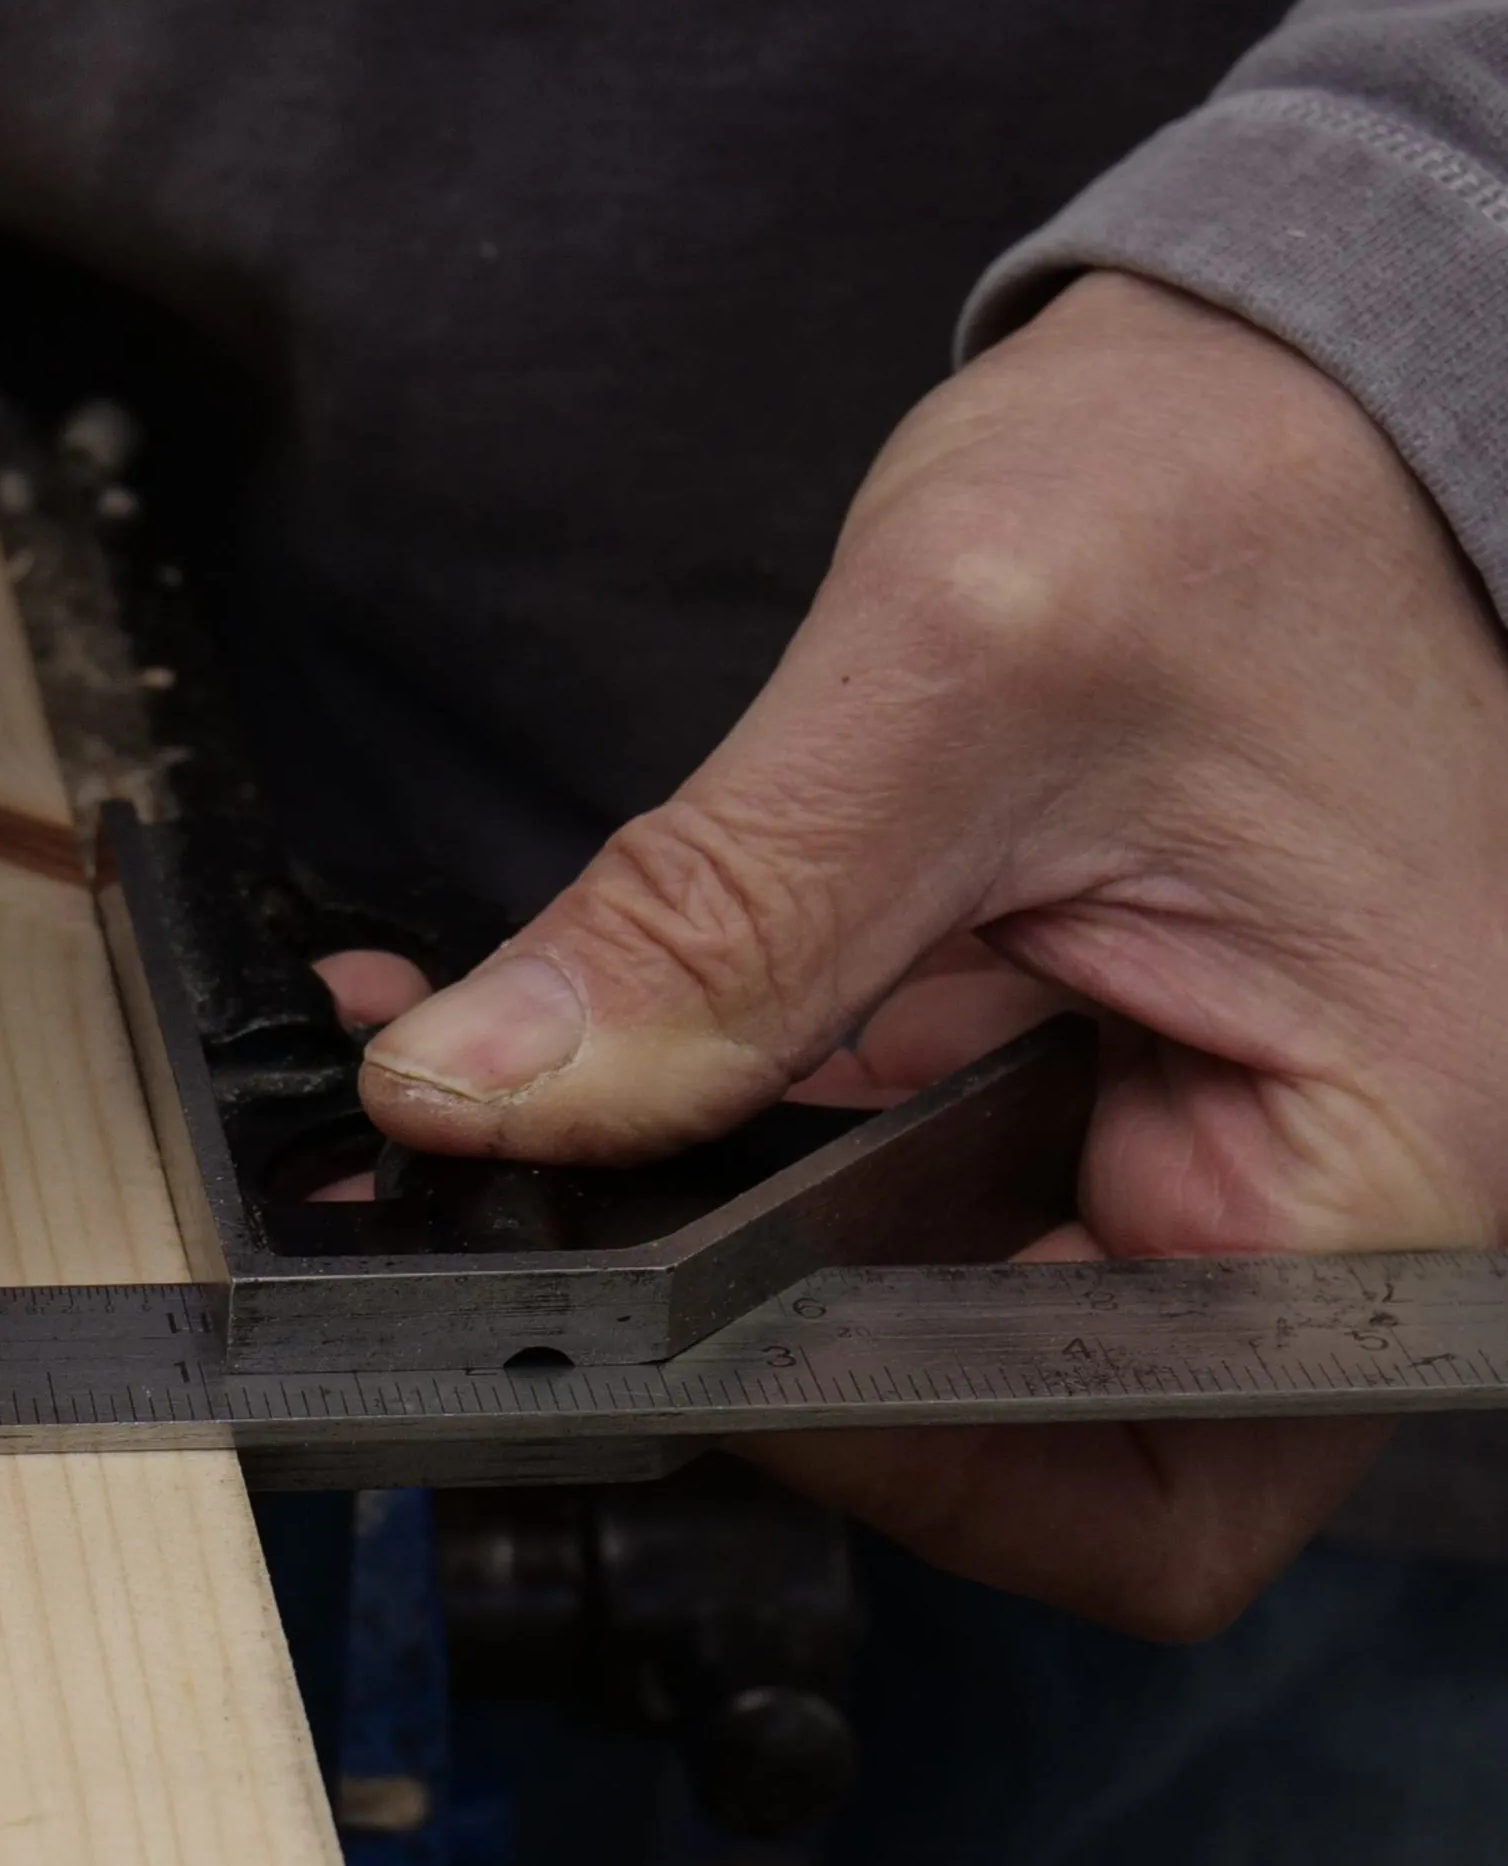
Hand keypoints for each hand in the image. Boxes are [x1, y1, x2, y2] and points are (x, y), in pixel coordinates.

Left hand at [358, 275, 1507, 1636]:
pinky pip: (880, 1179)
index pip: (1140, 1494)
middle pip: (1013, 1430)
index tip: (657, 1339)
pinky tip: (553, 1042)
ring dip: (692, 1236)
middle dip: (745, 1346)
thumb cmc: (1259, 484)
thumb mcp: (966, 665)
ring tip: (485, 1122)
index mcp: (1381, 1174)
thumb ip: (724, 908)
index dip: (890, 1463)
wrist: (1308, 371)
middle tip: (520, 1232)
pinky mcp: (1077, 1088)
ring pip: (907, 1309)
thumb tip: (485, 1091)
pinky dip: (724, 1123)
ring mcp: (1188, 1156)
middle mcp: (1304, 1209)